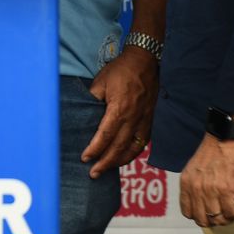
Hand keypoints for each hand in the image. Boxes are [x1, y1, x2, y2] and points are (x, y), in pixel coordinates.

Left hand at [81, 47, 158, 177]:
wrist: (145, 61)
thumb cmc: (121, 70)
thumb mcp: (100, 81)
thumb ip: (92, 100)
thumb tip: (84, 115)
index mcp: (119, 108)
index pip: (106, 135)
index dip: (95, 149)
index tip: (85, 158)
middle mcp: (134, 117)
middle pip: (119, 147)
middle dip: (105, 162)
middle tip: (93, 173)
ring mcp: (144, 120)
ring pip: (132, 148)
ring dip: (119, 162)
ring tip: (107, 169)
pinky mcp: (150, 119)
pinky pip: (143, 142)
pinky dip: (133, 153)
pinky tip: (124, 158)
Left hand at [178, 133, 233, 228]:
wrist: (228, 135)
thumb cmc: (215, 148)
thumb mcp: (195, 167)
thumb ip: (195, 185)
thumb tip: (203, 203)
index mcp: (186, 182)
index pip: (187, 212)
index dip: (200, 216)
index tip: (209, 214)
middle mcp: (196, 188)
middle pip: (203, 219)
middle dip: (215, 221)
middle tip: (224, 215)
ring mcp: (211, 190)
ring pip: (218, 219)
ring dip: (229, 218)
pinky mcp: (228, 190)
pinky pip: (232, 213)